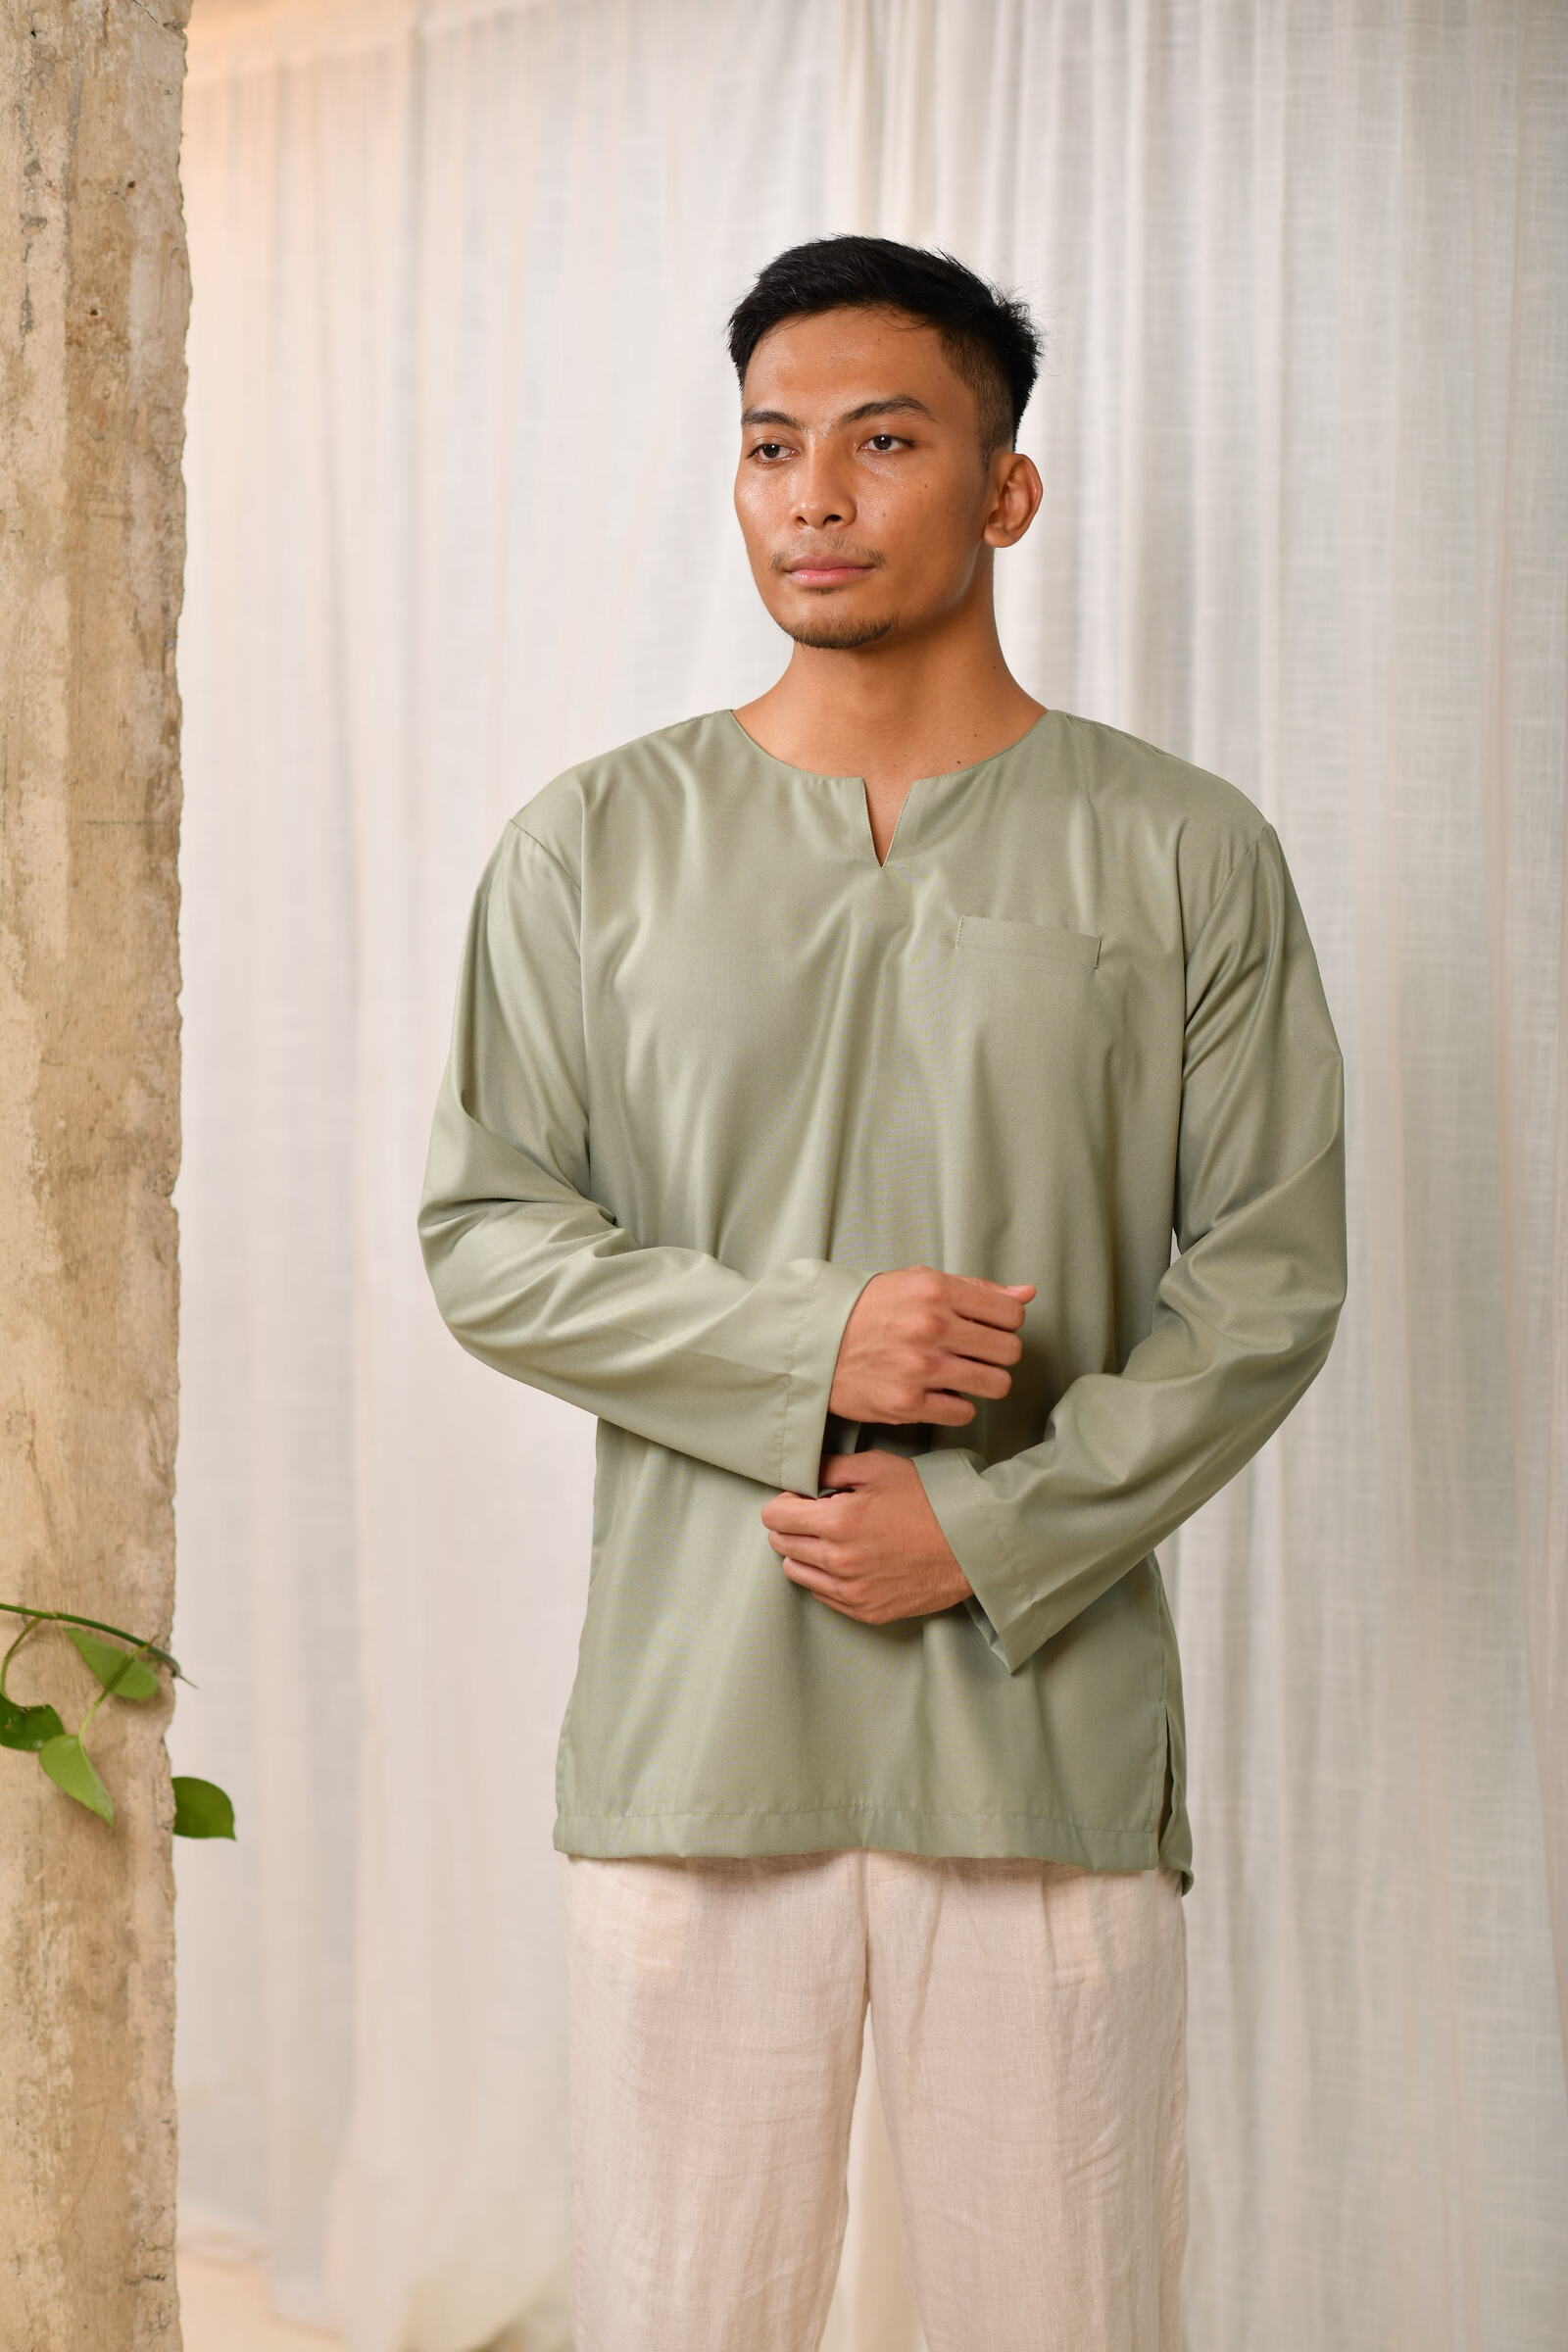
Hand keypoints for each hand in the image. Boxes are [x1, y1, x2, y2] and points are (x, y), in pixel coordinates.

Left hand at [760, 1449, 973, 1627]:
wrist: (972, 1544)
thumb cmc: (930, 1500)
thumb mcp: (879, 1467)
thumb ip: (833, 1468)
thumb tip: (804, 1473)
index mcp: (837, 1521)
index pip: (774, 1516)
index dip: (785, 1502)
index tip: (802, 1499)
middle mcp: (838, 1561)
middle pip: (781, 1544)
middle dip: (792, 1526)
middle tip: (818, 1516)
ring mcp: (851, 1591)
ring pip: (797, 1572)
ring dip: (805, 1553)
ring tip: (833, 1539)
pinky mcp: (865, 1611)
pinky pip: (823, 1595)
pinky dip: (826, 1577)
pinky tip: (849, 1561)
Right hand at [829, 1265, 1033, 1428]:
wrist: (813, 1344)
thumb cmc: (868, 1310)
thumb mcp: (916, 1282)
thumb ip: (974, 1289)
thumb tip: (1027, 1293)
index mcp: (935, 1290)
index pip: (1011, 1313)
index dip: (1006, 1322)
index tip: (990, 1327)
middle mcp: (931, 1327)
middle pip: (1010, 1350)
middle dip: (998, 1353)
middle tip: (977, 1353)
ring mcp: (920, 1368)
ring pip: (996, 1384)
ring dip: (985, 1382)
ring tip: (964, 1375)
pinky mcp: (908, 1404)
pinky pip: (964, 1412)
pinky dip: (957, 1406)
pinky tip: (940, 1393)